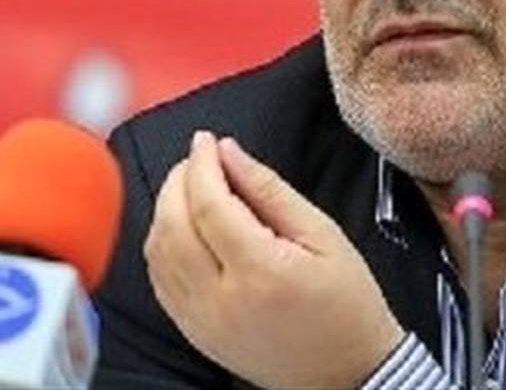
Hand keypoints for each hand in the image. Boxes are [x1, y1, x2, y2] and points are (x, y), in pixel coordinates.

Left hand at [144, 131, 404, 388]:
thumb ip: (271, 190)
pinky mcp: (195, 333)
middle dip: (179, 180)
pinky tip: (183, 225)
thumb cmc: (347, 304)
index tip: (206, 140)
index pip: (209, 203)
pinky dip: (162, 243)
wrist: (347, 374)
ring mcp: (202, 321)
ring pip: (158, 252)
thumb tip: (230, 153)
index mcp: (261, 271)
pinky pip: (160, 280)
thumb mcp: (324, 235)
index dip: (201, 164)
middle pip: (173, 224)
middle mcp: (222, 299)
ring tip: (193, 186)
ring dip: (166, 209)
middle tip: (199, 158)